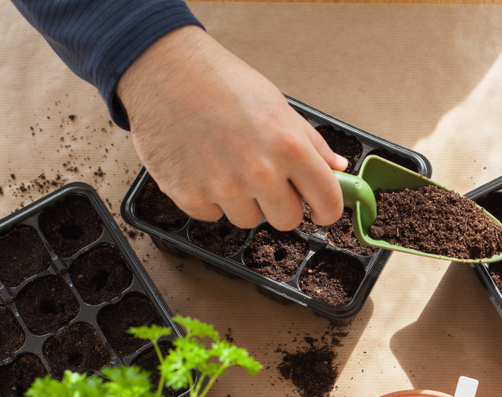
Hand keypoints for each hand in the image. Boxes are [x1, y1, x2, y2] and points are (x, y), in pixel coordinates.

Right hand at [116, 25, 347, 229]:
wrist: (164, 70)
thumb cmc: (221, 82)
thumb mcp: (278, 105)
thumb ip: (311, 143)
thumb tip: (337, 168)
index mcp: (289, 147)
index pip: (327, 201)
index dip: (328, 210)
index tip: (322, 211)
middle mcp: (259, 172)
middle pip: (288, 220)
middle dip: (281, 204)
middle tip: (265, 178)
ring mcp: (223, 188)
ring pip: (249, 220)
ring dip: (244, 202)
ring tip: (228, 165)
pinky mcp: (190, 196)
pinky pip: (213, 216)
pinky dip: (210, 199)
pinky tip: (203, 168)